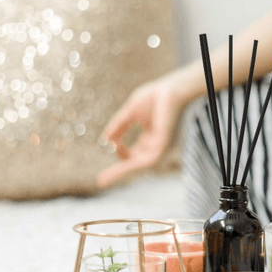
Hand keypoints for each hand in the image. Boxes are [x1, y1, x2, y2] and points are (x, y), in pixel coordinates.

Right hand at [97, 67, 200, 187]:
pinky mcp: (164, 144)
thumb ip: (119, 126)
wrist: (171, 89)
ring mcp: (161, 146)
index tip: (110, 143)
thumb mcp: (130, 113)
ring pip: (140, 165)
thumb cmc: (155, 97)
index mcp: (150, 138)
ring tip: (105, 180)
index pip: (134, 154)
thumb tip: (105, 140)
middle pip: (136, 163)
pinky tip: (121, 167)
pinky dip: (134, 165)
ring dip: (122, 172)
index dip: (120, 153)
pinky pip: (148, 160)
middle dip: (119, 171)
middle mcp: (156, 145)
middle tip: (101, 182)